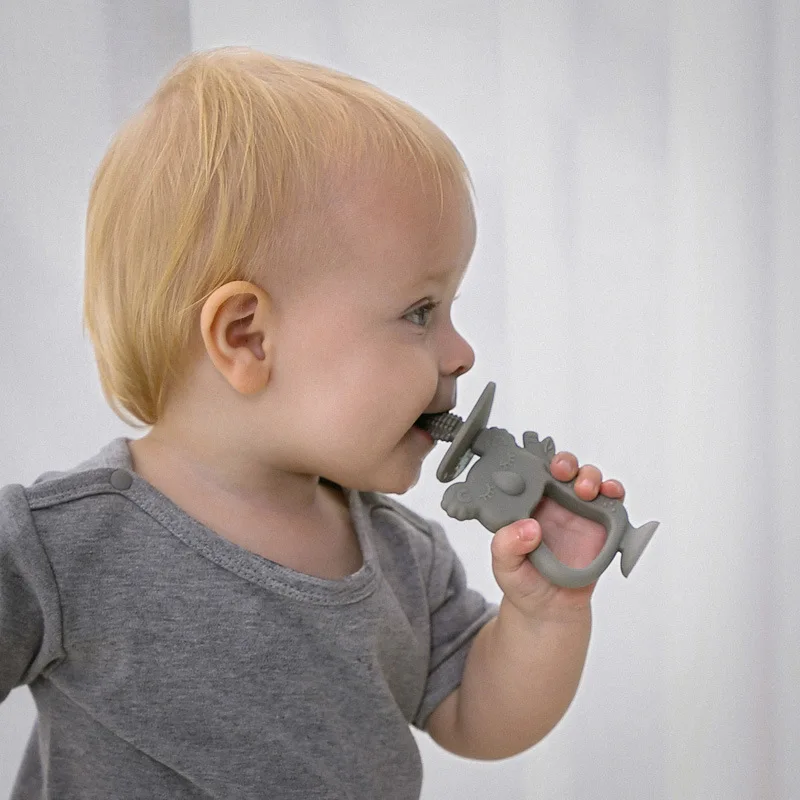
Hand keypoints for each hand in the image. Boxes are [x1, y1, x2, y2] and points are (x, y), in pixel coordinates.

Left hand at [490, 452, 624, 621]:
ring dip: (591, 477)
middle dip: (567, 463)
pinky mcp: (602, 529)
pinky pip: (613, 506)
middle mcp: (554, 504)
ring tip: (586, 490)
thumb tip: (528, 528)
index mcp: (528, 505)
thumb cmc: (522, 582)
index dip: (537, 461)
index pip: (533, 473)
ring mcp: (580, 514)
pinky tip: (611, 495)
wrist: (549, 610)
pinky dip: (615, 494)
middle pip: (565, 470)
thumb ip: (507, 545)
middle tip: (563, 472)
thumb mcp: (503, 565)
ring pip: (590, 482)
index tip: (540, 465)